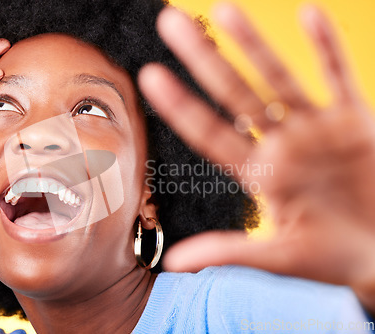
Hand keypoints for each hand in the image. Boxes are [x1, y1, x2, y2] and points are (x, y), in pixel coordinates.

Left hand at [139, 4, 374, 310]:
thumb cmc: (331, 259)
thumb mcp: (278, 257)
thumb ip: (229, 251)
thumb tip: (172, 263)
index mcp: (258, 174)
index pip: (209, 132)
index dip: (180, 105)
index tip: (150, 75)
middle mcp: (279, 144)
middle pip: (234, 93)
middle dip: (204, 59)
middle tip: (171, 21)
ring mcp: (315, 129)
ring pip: (278, 78)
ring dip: (253, 45)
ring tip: (223, 11)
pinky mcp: (355, 122)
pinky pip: (340, 77)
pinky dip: (328, 48)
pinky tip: (310, 14)